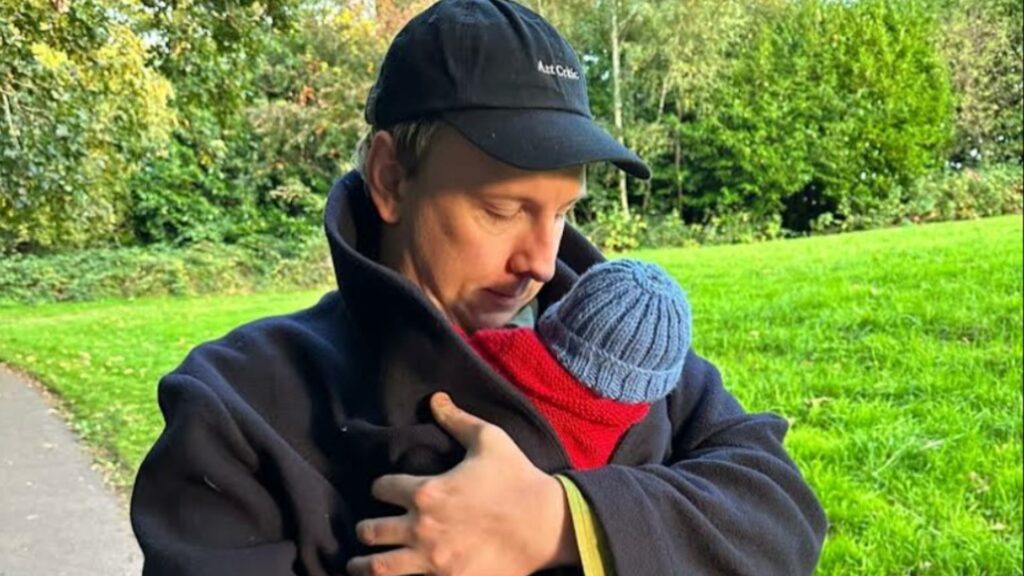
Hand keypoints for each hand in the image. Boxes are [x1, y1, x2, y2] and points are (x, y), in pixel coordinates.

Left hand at [346, 392, 577, 575]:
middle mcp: (421, 527)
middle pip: (372, 530)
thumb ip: (456, 419)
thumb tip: (435, 398)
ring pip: (378, 567)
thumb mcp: (488, 439)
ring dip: (363, 564)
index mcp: (426, 491)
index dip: (380, 486)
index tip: (383, 489)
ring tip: (355, 564)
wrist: (546, 524)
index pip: (382, 488)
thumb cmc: (517, 478)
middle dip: (366, 528)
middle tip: (366, 530)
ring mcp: (432, 559)